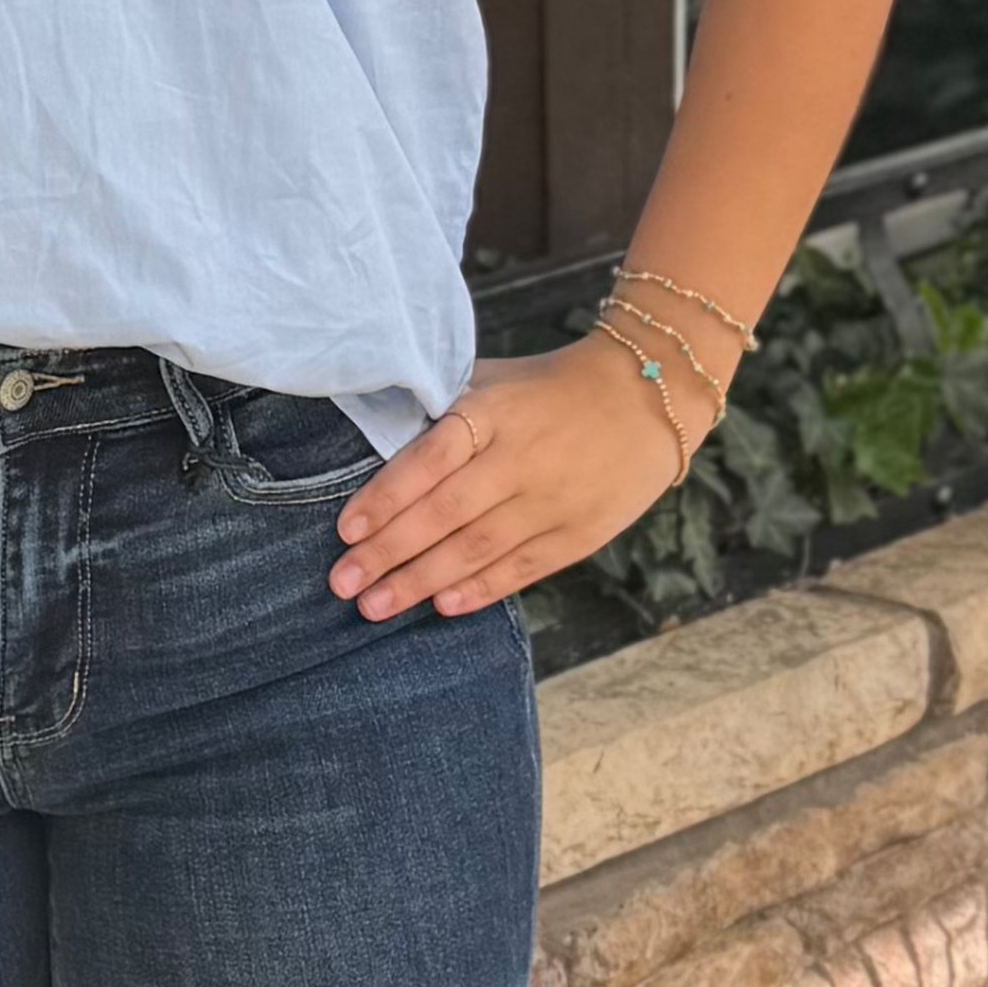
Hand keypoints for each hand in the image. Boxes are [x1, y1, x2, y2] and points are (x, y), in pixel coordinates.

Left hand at [326, 328, 706, 619]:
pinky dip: (480, 589)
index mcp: (494, 412)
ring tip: (375, 605)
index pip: (431, 458)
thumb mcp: (493, 380)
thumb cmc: (547, 387)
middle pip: (445, 512)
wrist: (645, 398)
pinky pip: (522, 568)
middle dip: (389, 551)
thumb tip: (374, 432)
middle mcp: (521, 458)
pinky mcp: (579, 532)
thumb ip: (441, 407)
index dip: (386, 496)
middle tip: (342, 581)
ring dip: (422, 581)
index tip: (346, 529)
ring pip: (477, 547)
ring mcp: (552, 499)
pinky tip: (442, 607)